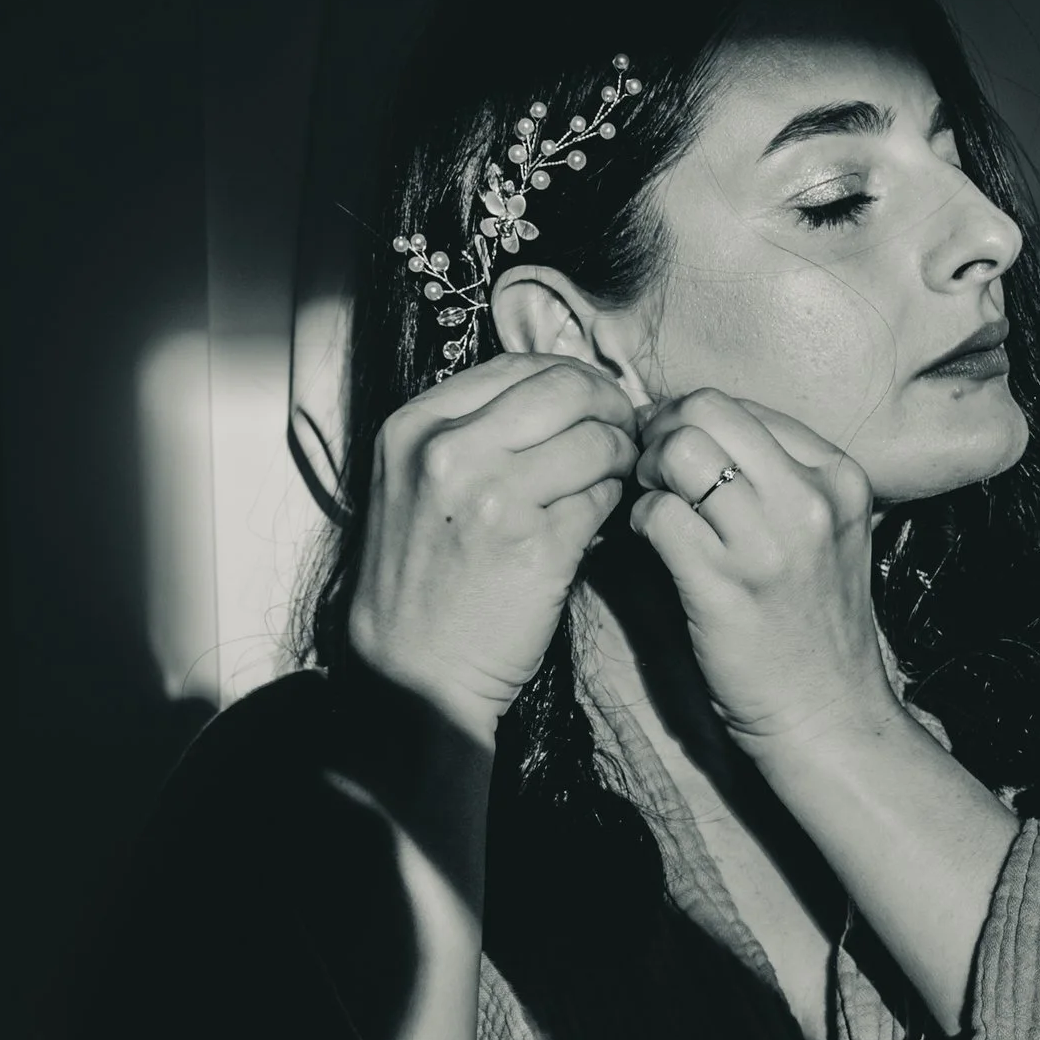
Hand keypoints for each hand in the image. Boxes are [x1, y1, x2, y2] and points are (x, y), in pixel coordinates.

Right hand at [347, 355, 640, 734]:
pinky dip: (613, 505)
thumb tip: (560, 394)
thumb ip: (471, 431)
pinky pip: (603, 499)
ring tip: (618, 478)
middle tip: (626, 431)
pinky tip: (601, 521)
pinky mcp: (536, 547)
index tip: (592, 401)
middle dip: (609, 406)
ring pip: (595, 442)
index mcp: (415, 427)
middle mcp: (448, 452)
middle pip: (564, 391)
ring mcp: (493, 498)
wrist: (414, 672)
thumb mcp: (415, 484)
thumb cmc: (423, 578)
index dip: (570, 378)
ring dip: (620, 457)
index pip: (517, 367)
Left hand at [629, 391, 897, 762]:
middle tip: (649, 469)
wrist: (828, 713)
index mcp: (839, 477)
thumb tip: (694, 430)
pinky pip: (658, 513)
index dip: (693, 419)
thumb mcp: (824, 534)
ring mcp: (769, 542)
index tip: (673, 449)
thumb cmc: (813, 626)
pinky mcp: (725, 585)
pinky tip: (648, 541)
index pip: (744, 406)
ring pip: (678, 451)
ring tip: (651, 502)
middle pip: (707, 410)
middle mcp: (810, 499)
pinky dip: (639, 519)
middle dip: (661, 430)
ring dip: (647, 470)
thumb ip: (779, 478)